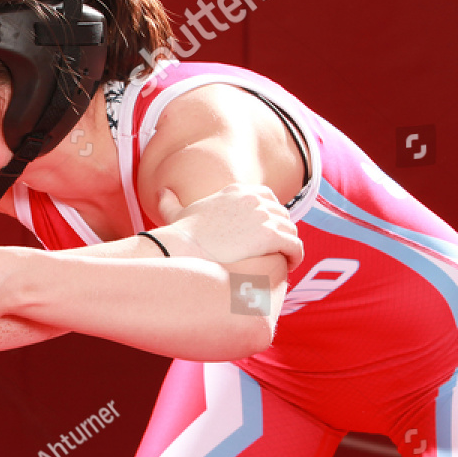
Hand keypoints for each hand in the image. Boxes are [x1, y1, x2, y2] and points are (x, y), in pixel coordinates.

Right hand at [155, 183, 302, 269]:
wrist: (185, 247)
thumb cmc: (180, 235)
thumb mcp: (177, 212)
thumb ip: (171, 201)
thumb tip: (161, 192)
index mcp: (237, 191)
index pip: (268, 198)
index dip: (271, 216)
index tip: (268, 232)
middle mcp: (254, 199)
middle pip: (282, 214)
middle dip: (282, 231)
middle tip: (278, 250)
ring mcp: (264, 216)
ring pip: (291, 230)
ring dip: (289, 245)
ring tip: (285, 260)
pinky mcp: (271, 235)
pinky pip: (295, 245)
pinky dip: (296, 256)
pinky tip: (290, 265)